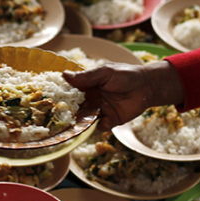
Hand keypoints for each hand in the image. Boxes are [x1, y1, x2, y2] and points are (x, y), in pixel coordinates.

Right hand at [62, 60, 184, 128]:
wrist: (147, 86)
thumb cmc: (126, 74)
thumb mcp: (105, 72)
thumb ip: (86, 77)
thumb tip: (64, 75)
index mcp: (88, 86)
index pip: (71, 92)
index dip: (62, 96)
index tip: (52, 99)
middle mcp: (91, 99)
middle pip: (76, 109)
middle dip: (68, 113)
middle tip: (59, 115)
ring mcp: (100, 111)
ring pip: (85, 120)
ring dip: (80, 122)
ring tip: (73, 124)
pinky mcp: (111, 120)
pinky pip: (100, 127)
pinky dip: (98, 127)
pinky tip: (100, 123)